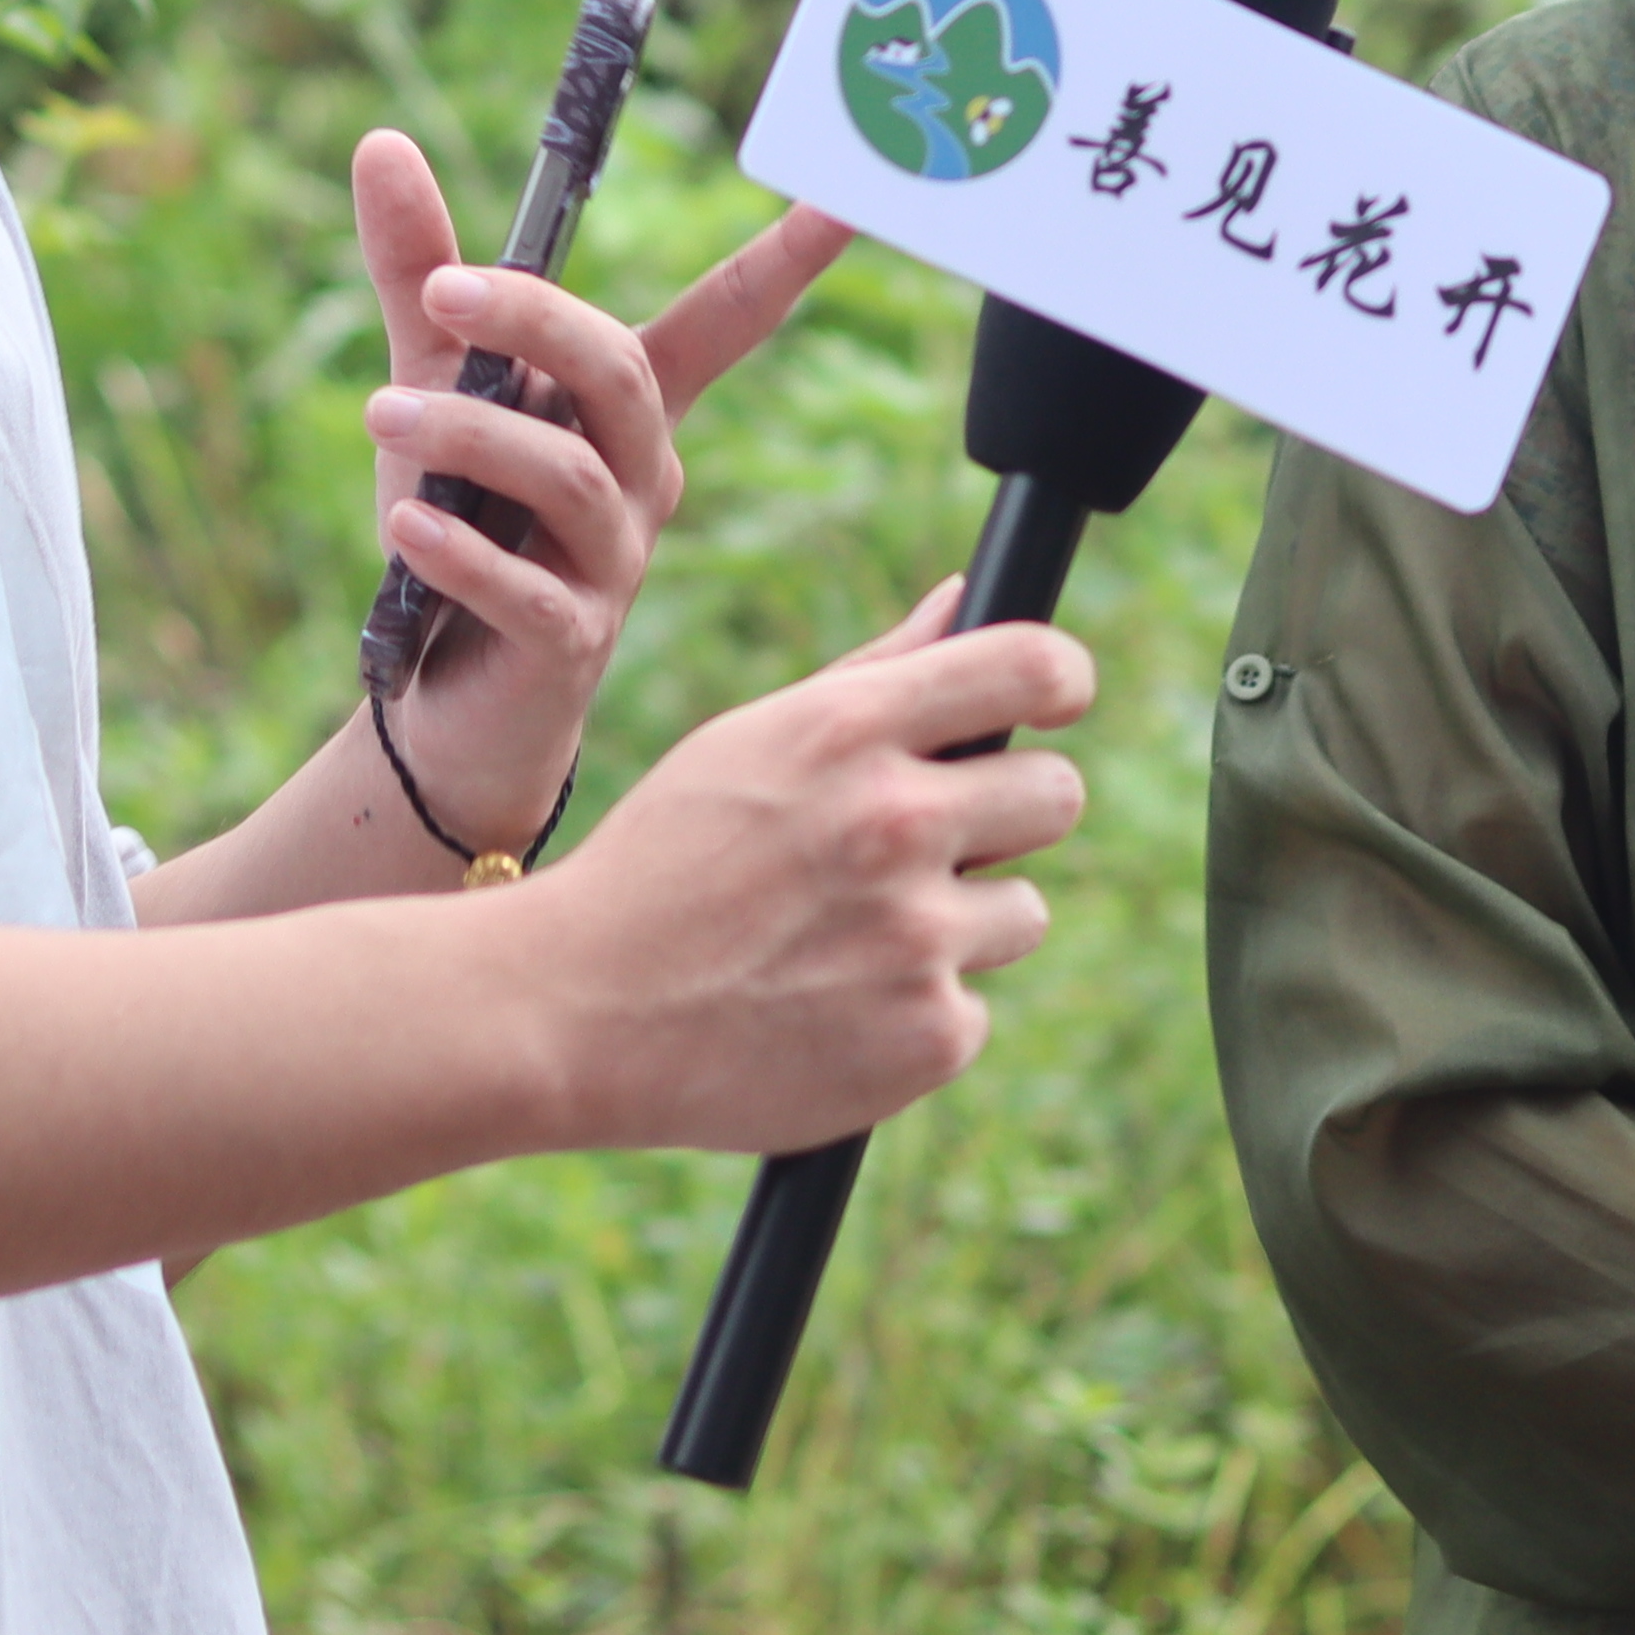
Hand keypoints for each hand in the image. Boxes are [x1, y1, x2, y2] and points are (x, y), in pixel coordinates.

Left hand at [354, 127, 849, 835]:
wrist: (439, 698)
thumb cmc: (459, 526)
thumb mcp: (432, 386)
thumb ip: (417, 273)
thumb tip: (382, 142)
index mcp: (628, 411)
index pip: (723, 320)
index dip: (783, 262)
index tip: (842, 199)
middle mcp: (641, 478)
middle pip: (623, 374)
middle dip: (535, 321)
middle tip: (442, 293)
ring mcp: (614, 564)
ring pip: (570, 475)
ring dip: (470, 435)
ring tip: (380, 415)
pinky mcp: (569, 642)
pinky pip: (527, 587)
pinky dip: (462, 552)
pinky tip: (404, 530)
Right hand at [534, 586, 1093, 1152]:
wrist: (572, 1011)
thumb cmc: (662, 863)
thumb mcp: (751, 741)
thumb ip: (876, 671)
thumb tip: (964, 596)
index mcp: (849, 731)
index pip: (1034, 667)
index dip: (1062, 680)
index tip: (1054, 703)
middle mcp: (895, 823)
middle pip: (1058, 794)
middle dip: (1008, 816)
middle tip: (929, 846)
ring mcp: (916, 937)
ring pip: (1023, 911)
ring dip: (962, 926)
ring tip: (851, 939)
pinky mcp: (927, 1038)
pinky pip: (974, 1009)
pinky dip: (917, 1015)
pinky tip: (834, 1010)